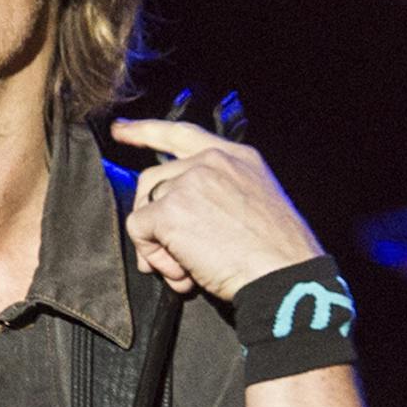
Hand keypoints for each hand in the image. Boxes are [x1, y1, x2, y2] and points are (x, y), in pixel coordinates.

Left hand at [111, 117, 323, 299]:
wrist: (284, 276)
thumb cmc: (278, 255)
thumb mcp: (258, 202)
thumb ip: (219, 194)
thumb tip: (176, 218)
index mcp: (237, 157)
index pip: (182, 134)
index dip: (146, 131)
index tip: (121, 130)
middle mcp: (211, 161)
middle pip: (153, 180)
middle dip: (151, 217)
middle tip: (170, 256)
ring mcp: (188, 182)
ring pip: (144, 208)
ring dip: (157, 243)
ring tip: (184, 269)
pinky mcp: (170, 211)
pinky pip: (139, 231)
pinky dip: (153, 256)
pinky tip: (181, 272)